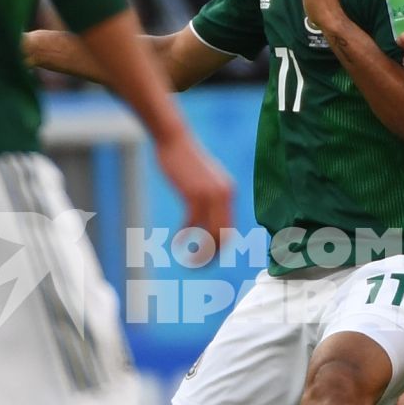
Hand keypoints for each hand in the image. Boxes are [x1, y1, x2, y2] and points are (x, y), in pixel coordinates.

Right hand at [156, 132, 233, 251]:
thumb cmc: (183, 158)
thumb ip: (208, 193)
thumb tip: (206, 210)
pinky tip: (176, 241)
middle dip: (211, 255)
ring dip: (199, 251)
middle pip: (223, 235)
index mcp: (228, 192)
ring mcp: (211, 194)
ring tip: (187, 259)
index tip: (205, 258)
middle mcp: (224, 194)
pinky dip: (185, 236)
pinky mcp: (195, 194)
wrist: (173, 139)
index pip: (229, 228)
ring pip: (210, 234)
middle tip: (196, 265)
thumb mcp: (201, 177)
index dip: (219, 248)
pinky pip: (193, 224)